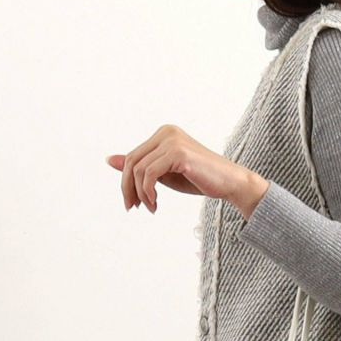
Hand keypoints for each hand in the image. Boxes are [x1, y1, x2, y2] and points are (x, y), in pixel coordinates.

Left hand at [105, 124, 268, 215]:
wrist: (231, 183)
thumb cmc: (201, 179)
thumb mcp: (165, 174)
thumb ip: (140, 167)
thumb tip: (110, 160)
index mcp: (164, 134)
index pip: (134, 157)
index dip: (127, 181)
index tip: (133, 202)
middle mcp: (166, 132)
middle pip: (132, 161)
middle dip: (128, 188)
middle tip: (133, 208)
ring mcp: (172, 141)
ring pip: (138, 169)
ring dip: (141, 193)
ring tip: (151, 208)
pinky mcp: (178, 153)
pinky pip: (149, 174)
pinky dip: (148, 192)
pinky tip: (155, 204)